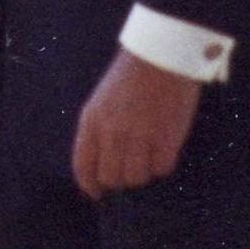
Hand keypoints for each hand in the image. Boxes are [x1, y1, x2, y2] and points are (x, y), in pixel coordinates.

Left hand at [71, 50, 202, 200]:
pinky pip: (162, 168)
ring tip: (150, 154)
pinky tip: (165, 147)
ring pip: (136, 177)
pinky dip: (163, 163)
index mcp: (91, 121)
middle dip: (120, 179)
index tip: (98, 193)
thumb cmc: (131, 75)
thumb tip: (103, 165)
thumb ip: (99, 130)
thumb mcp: (101, 100)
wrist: (161, 55)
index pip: (83, 167)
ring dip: (144, 172)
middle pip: (111, 178)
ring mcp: (139, 137)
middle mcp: (111, 133)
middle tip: (132, 168)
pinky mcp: (166, 138)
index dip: (90, 185)